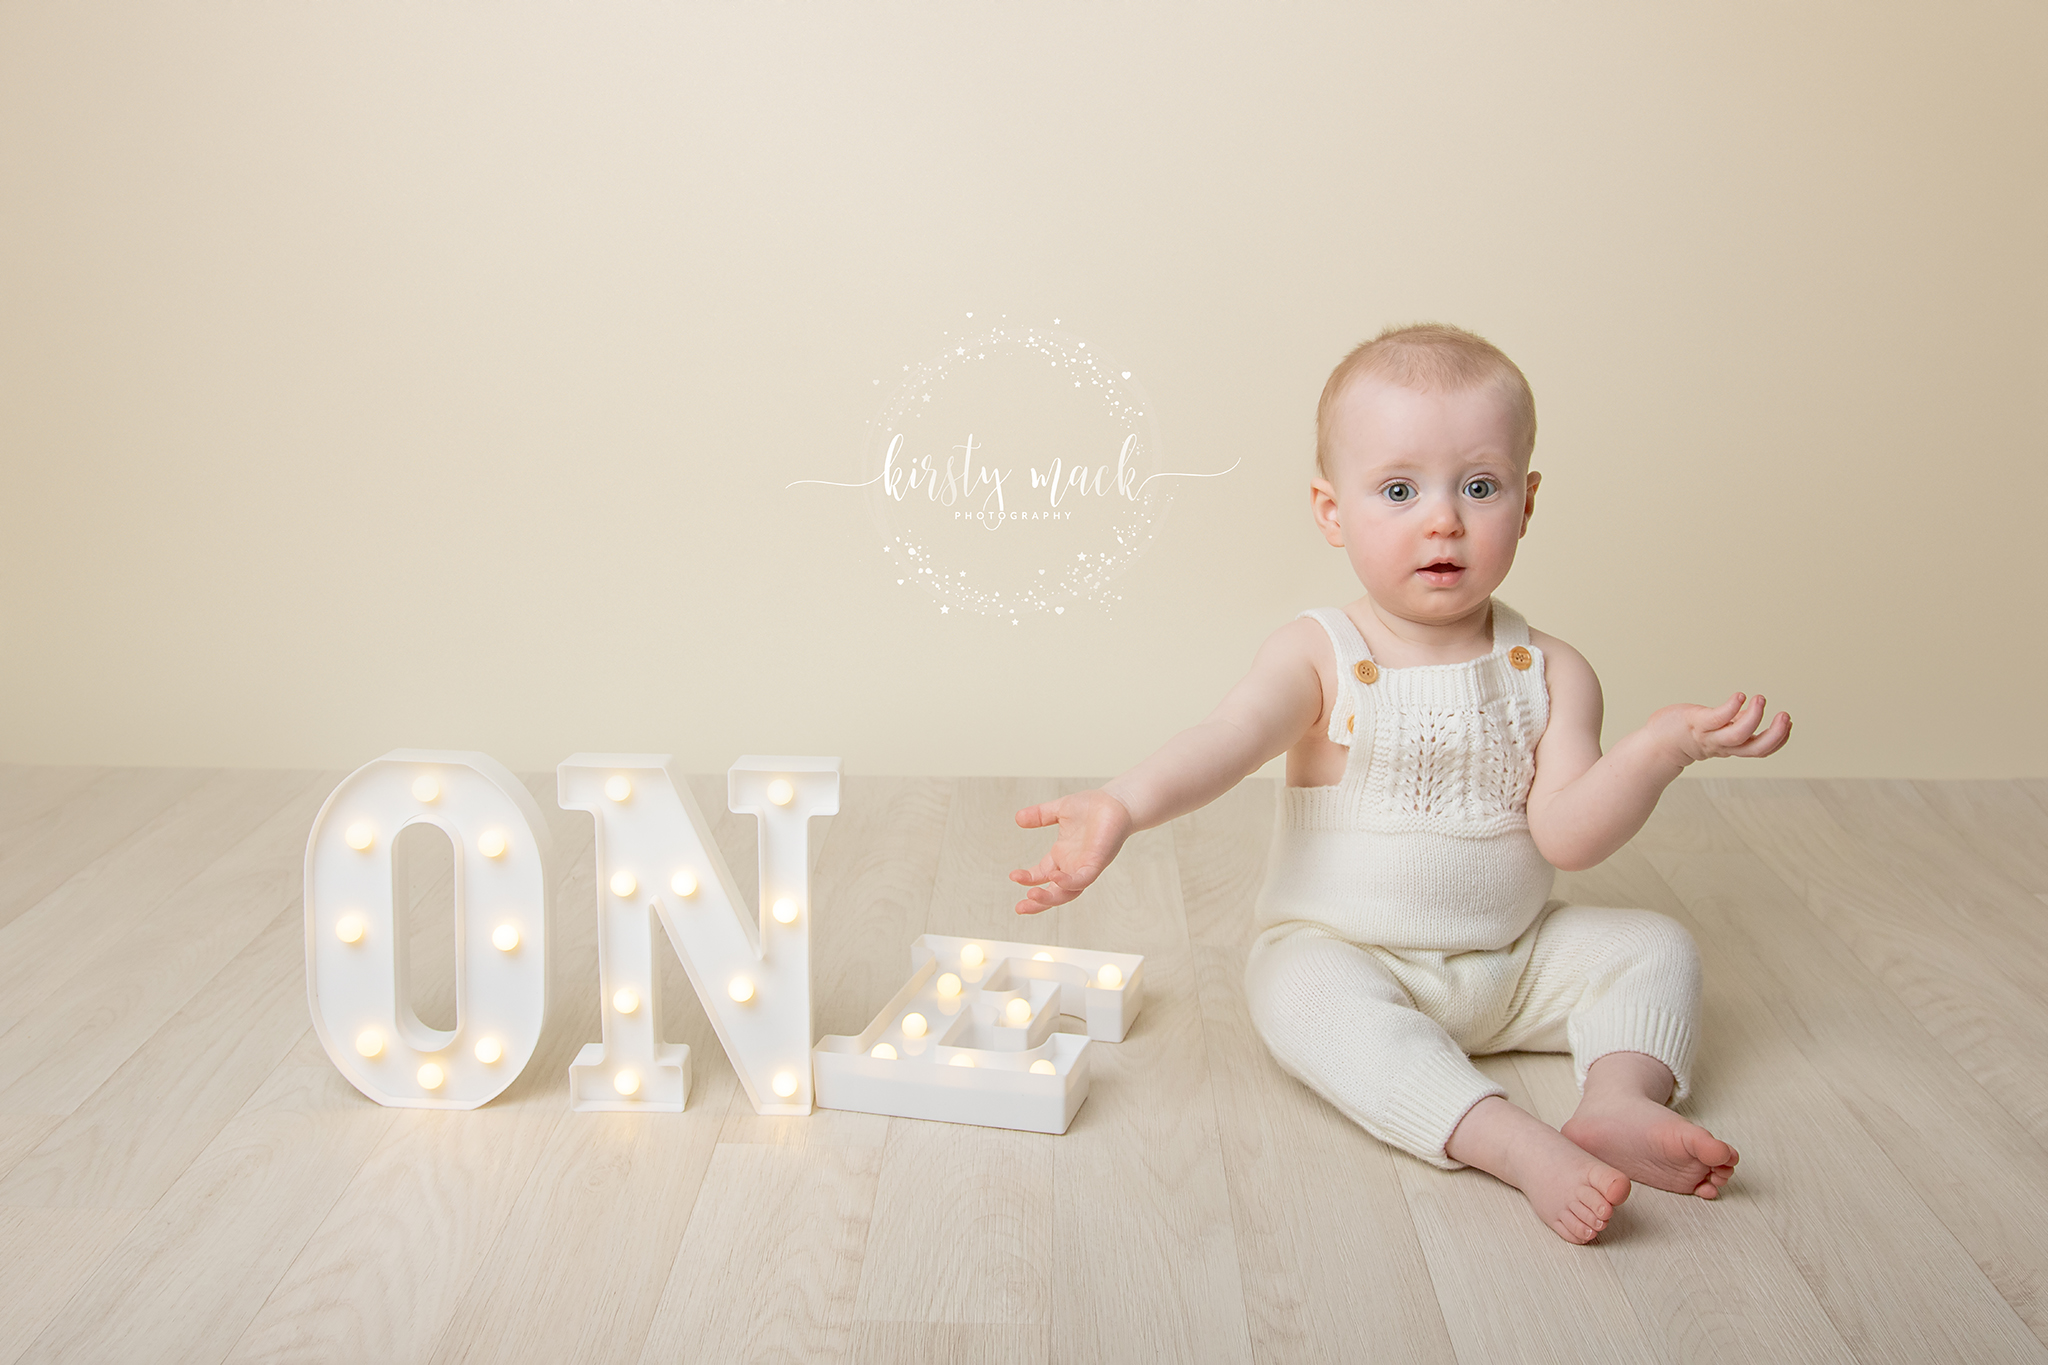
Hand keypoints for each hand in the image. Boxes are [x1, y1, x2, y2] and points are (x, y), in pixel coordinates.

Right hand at [1009, 789, 1134, 913]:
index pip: (1041, 875)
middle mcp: (1073, 866)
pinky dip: (1069, 882)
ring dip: (1049, 897)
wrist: (1117, 801)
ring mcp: (1085, 866)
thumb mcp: (1060, 810)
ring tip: (1031, 896)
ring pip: (1067, 892)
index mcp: (1062, 856)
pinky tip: (1054, 878)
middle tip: (1019, 908)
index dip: (1028, 879)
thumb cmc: (1093, 807)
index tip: (1013, 876)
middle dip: (1037, 902)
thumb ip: (1040, 815)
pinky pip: (1083, 879)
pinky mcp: (1098, 863)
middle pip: (1054, 893)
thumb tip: (1018, 818)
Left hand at [1645, 692, 1791, 765]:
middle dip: (1775, 735)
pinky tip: (1740, 696)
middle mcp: (1722, 744)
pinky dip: (1731, 708)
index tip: (1789, 724)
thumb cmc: (1686, 733)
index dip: (1778, 740)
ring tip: (1761, 700)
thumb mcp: (1717, 730)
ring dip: (1754, 719)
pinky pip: (1717, 718)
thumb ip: (1734, 724)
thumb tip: (1752, 713)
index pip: (1760, 749)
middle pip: (1755, 749)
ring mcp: (1709, 735)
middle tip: (1786, 717)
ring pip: (1737, 735)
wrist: (1655, 745)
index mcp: (1731, 747)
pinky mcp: (1696, 723)